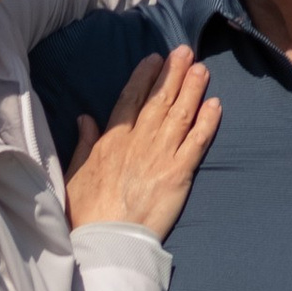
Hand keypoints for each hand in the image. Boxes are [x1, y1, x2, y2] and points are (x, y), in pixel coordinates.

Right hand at [65, 46, 220, 240]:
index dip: (144, 77)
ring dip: (192, 89)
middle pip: (159, 100)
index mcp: (112, 140)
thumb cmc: (86, 211)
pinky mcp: (179, 174)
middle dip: (173, 73)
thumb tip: (85, 117)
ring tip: (202, 69)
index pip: (131, 100)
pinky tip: (216, 105)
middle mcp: (138, 141)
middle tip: (185, 52)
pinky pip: (197, 142)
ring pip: (180, 114)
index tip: (154, 59)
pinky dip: (207, 122)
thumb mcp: (75, 172)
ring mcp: (160, 156)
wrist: (106, 238)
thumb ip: (84, 142)